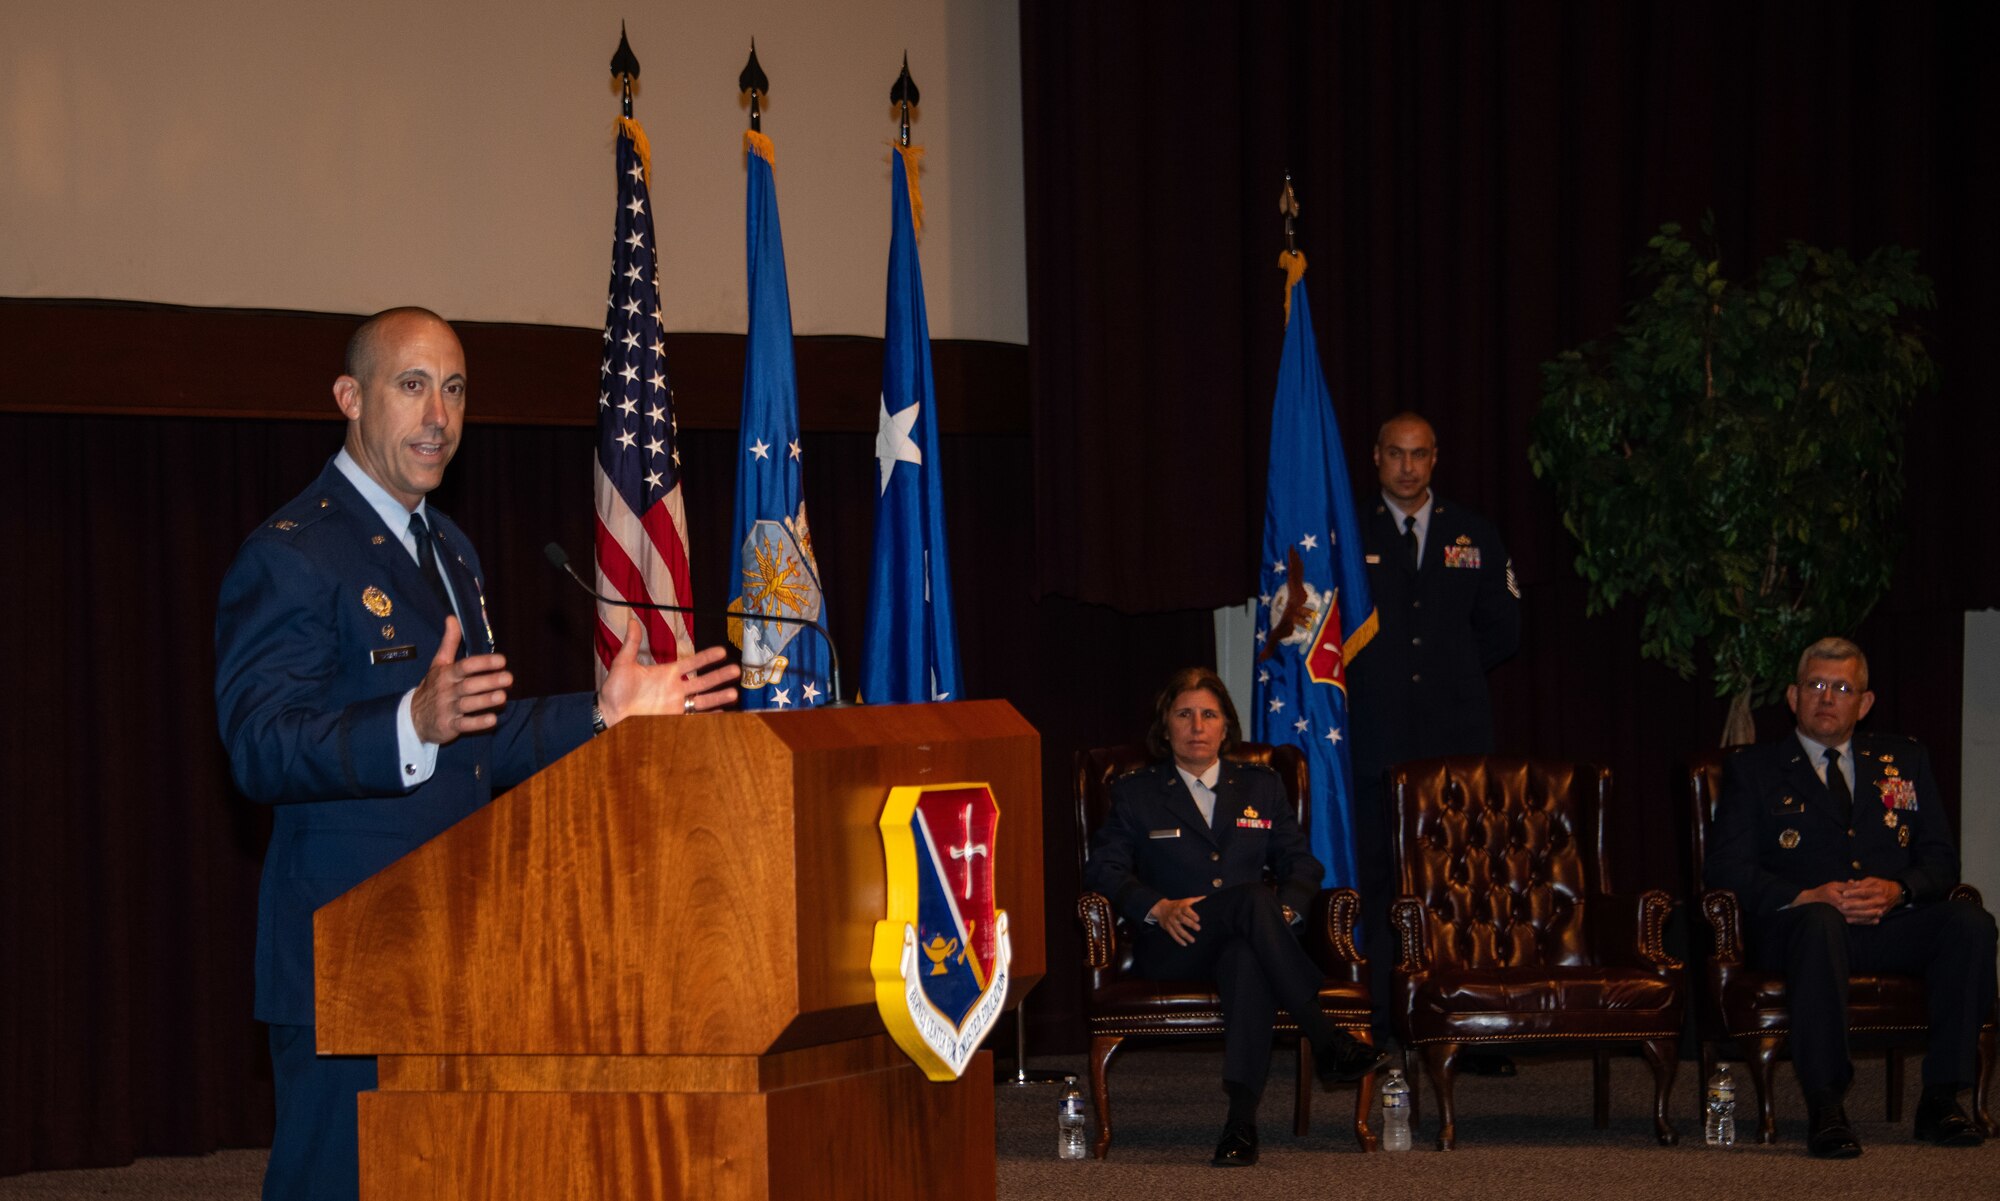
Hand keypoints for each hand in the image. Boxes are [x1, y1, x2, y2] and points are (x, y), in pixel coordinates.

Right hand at [411, 616, 511, 744]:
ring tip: (503, 697)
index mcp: (447, 674)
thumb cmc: (432, 687)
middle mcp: (447, 691)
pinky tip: (492, 720)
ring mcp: (447, 709)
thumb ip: (449, 642)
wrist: (412, 717)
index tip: (502, 660)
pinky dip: (477, 724)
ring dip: (485, 701)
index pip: (465, 666)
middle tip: (509, 678)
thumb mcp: (438, 664)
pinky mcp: (449, 726)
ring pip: (468, 704)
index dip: (483, 662)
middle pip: (469, 685)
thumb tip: (452, 617)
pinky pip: (464, 725)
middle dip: (488, 681)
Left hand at [596, 618, 740, 726]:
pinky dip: (708, 715)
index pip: (692, 663)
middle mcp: (676, 687)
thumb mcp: (623, 662)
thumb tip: (632, 620)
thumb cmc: (615, 689)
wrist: (610, 711)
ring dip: (718, 696)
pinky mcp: (672, 716)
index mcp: (668, 673)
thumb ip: (631, 643)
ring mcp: (676, 703)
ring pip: (703, 698)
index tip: (722, 651)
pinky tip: (721, 714)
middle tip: (737, 670)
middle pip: (703, 680)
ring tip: (734, 693)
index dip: (707, 657)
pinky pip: (694, 716)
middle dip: (720, 675)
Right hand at [1148, 895, 1205, 945]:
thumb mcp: (1185, 900)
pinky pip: (1173, 934)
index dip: (1192, 914)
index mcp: (1181, 907)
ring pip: (1178, 929)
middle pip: (1182, 919)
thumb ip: (1196, 900)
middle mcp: (1175, 914)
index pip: (1186, 910)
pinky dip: (1178, 940)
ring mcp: (1171, 921)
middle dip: (1190, 924)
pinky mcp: (1168, 927)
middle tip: (1198, 928)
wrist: (1161, 908)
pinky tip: (1184, 944)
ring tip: (1193, 940)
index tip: (1198, 919)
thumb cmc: (1177, 905)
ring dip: (1185, 935)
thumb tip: (1207, 897)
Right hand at [1793, 878, 1901, 924]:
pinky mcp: (1842, 919)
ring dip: (1870, 917)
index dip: (1868, 898)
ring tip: (1880, 915)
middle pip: (1859, 909)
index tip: (1878, 896)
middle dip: (1872, 909)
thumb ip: (1847, 886)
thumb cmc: (1823, 892)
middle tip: (1883, 907)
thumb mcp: (1833, 885)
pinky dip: (1865, 922)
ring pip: (1859, 917)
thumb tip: (1858, 883)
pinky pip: (1855, 922)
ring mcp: (1842, 915)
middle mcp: (1841, 908)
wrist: (1811, 903)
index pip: (1856, 899)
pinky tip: (1873, 921)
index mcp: (1839, 899)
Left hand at [1837, 877, 1902, 923]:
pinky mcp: (1881, 914)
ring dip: (1855, 914)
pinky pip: (1869, 919)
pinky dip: (1860, 920)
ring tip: (1844, 913)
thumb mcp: (1872, 880)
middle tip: (1842, 905)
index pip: (1865, 891)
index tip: (1844, 893)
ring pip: (1867, 913)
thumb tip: (1850, 883)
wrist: (1896, 893)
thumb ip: (1862, 883)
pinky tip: (1850, 920)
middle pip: (1866, 903)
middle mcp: (1881, 900)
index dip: (1854, 892)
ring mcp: (1882, 908)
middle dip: (1853, 905)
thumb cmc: (1880, 885)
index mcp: (1878, 890)